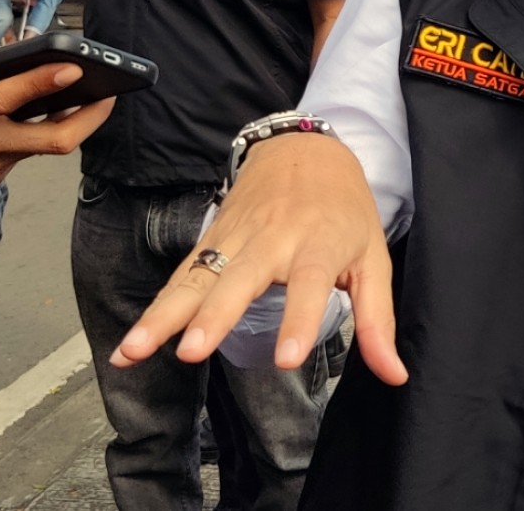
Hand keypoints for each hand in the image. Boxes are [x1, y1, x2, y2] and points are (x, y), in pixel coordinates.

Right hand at [0, 37, 112, 232]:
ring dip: (73, 121)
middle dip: (89, 116)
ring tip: (93, 89)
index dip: (41, 83)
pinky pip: (27, 151)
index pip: (5, 100)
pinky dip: (44, 129)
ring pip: (45, 147)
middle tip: (113, 89)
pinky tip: (52, 104)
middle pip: (50, 139)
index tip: (73, 66)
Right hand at [109, 133, 407, 385]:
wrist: (305, 148)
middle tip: (193, 351)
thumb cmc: (345, 209)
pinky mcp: (210, 241)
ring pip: (196, 278)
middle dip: (214, 316)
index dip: (300, 319)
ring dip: (163, 316)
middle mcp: (274, 240)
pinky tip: (128, 344)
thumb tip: (395, 375)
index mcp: (320, 243)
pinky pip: (180, 277)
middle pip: (239, 279)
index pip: (311, 284)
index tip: (287, 358)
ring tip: (134, 351)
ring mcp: (235, 238)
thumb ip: (379, 320)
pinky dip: (154, 308)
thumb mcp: (373, 258)